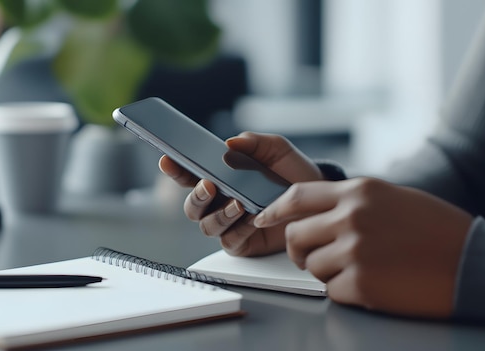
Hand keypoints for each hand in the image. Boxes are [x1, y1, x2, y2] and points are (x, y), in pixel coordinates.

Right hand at [159, 132, 323, 255]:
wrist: (317, 200)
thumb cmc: (293, 174)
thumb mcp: (276, 150)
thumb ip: (254, 143)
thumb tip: (230, 143)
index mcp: (221, 178)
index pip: (190, 174)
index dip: (175, 169)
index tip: (167, 159)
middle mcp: (220, 203)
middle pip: (192, 206)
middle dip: (195, 197)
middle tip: (208, 186)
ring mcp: (229, 224)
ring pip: (207, 226)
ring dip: (219, 215)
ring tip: (238, 204)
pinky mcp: (243, 243)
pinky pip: (230, 241)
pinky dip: (238, 230)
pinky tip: (252, 219)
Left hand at [254, 177, 472, 317]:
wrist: (472, 263)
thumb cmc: (436, 230)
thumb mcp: (392, 197)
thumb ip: (351, 201)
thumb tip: (315, 213)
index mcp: (358, 191)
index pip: (298, 195)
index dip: (275, 210)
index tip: (264, 220)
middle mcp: (351, 216)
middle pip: (295, 234)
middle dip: (298, 249)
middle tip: (311, 256)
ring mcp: (354, 250)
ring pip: (311, 264)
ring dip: (327, 270)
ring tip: (360, 268)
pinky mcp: (360, 283)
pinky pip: (331, 290)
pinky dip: (345, 291)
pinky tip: (373, 283)